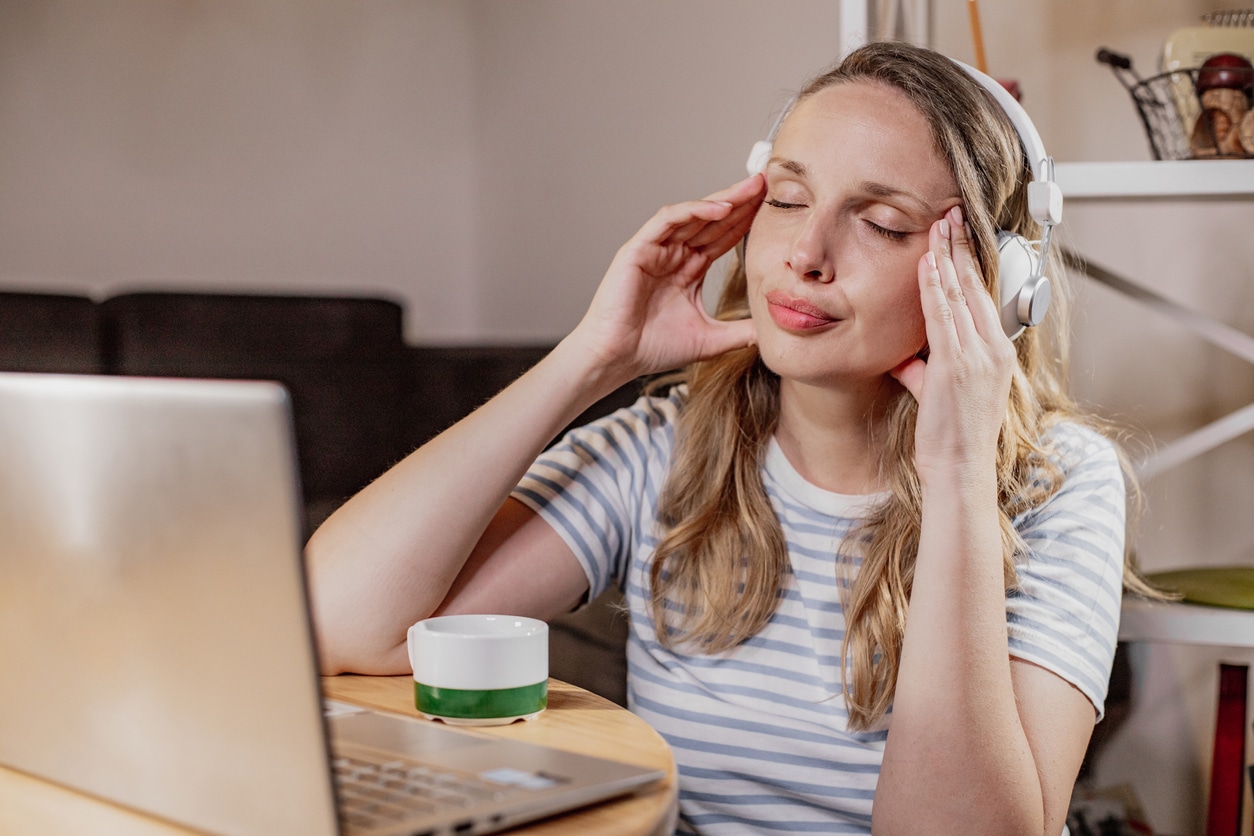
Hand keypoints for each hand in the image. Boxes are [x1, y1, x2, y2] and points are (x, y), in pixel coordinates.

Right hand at [570, 175, 765, 379]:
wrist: (617, 359)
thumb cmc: (652, 348)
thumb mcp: (710, 340)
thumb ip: (740, 332)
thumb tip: (771, 333)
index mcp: (688, 269)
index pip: (722, 237)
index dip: (747, 221)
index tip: (774, 209)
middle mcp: (672, 254)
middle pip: (711, 220)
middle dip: (740, 201)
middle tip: (768, 184)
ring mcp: (655, 249)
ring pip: (692, 214)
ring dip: (722, 199)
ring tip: (751, 189)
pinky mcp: (638, 249)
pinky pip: (667, 220)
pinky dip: (693, 211)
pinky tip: (720, 208)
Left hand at [890, 206, 1015, 484]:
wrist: (960, 469)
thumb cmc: (951, 438)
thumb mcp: (939, 395)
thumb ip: (925, 370)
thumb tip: (907, 358)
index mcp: (996, 353)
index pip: (983, 297)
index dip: (970, 263)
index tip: (960, 235)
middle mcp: (993, 349)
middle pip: (976, 286)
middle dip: (963, 247)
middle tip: (953, 213)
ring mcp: (978, 356)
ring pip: (962, 294)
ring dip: (949, 256)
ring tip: (941, 225)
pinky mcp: (957, 365)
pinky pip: (944, 316)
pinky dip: (935, 287)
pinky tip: (928, 263)